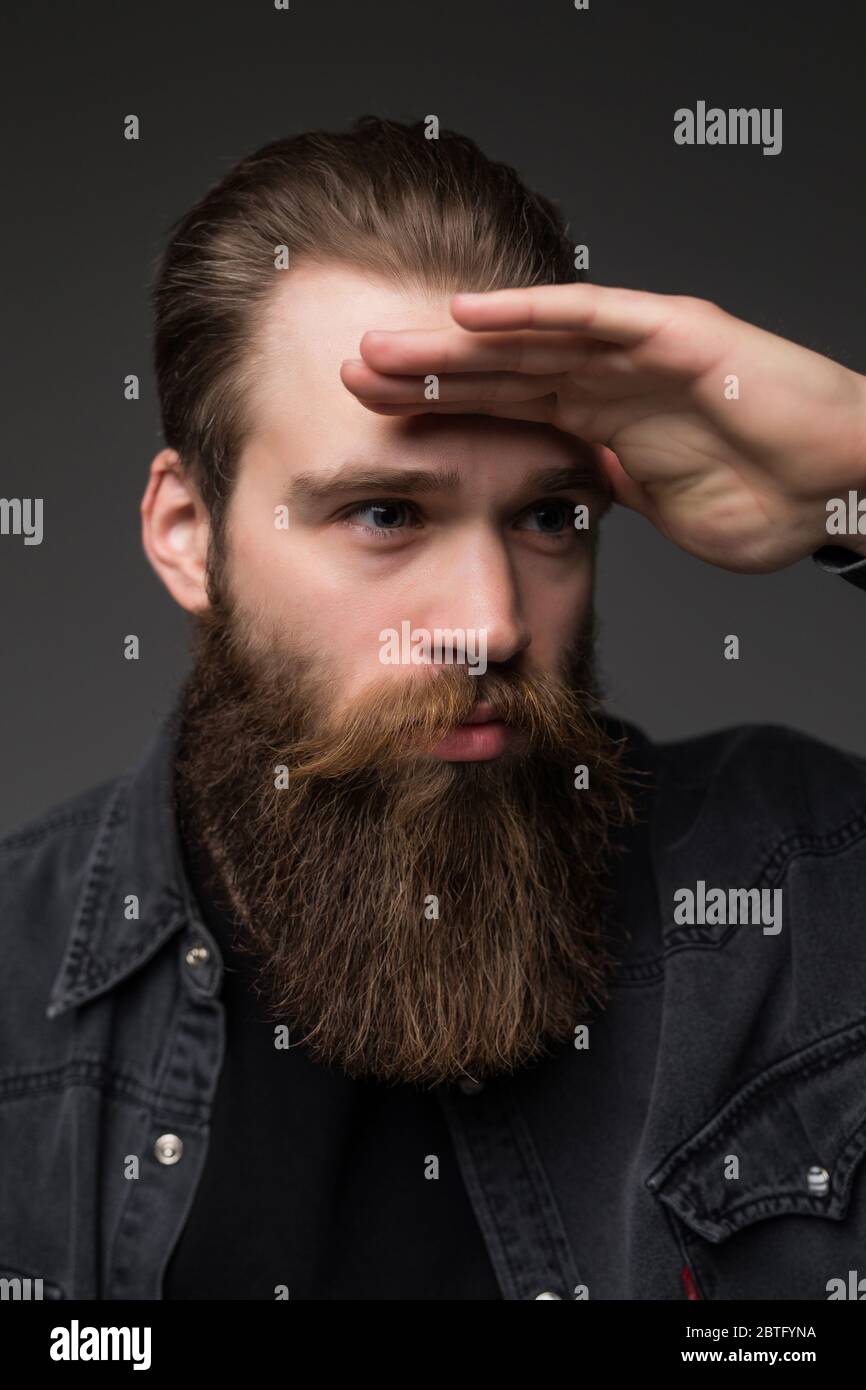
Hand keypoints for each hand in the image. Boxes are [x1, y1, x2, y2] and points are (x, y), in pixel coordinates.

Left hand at [339, 284, 865, 570]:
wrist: (841, 486)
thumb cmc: (769, 499)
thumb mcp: (663, 509)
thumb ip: (613, 490)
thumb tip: (571, 492)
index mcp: (600, 420)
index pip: (502, 411)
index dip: (439, 413)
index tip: (372, 425)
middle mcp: (608, 378)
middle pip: (497, 368)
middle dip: (424, 371)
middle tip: (348, 374)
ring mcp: (636, 350)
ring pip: (528, 336)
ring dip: (454, 340)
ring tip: (384, 344)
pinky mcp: (673, 331)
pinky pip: (591, 316)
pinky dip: (531, 311)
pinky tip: (470, 313)